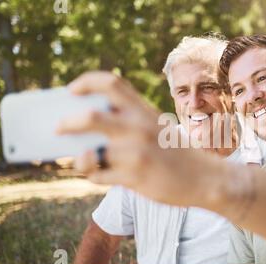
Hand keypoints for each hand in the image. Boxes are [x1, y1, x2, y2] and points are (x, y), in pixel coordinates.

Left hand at [57, 71, 214, 206]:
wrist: (207, 179)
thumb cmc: (179, 154)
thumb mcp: (159, 129)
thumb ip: (131, 124)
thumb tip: (90, 131)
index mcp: (145, 111)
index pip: (112, 83)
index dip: (86, 82)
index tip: (71, 89)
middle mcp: (139, 128)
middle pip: (90, 116)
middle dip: (67, 123)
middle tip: (58, 128)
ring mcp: (136, 154)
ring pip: (88, 154)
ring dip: (78, 159)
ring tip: (79, 160)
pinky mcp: (135, 178)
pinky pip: (99, 177)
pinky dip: (94, 176)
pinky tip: (99, 175)